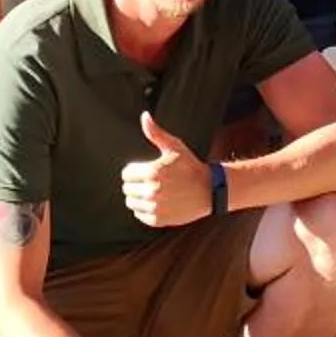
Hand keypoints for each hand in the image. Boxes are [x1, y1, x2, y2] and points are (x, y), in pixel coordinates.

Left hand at [121, 111, 213, 227]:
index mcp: (152, 172)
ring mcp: (154, 207)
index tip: (145, 170)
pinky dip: (145, 209)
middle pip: (127, 189)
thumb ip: (156, 133)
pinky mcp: (158, 219)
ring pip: (131, 202)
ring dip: (139, 197)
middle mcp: (151, 191)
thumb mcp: (174, 147)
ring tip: (154, 191)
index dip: (135, 171)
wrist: (209, 190)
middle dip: (136, 184)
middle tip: (151, 181)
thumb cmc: (190, 167)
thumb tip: (145, 117)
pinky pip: (140, 215)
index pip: (126, 174)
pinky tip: (158, 202)